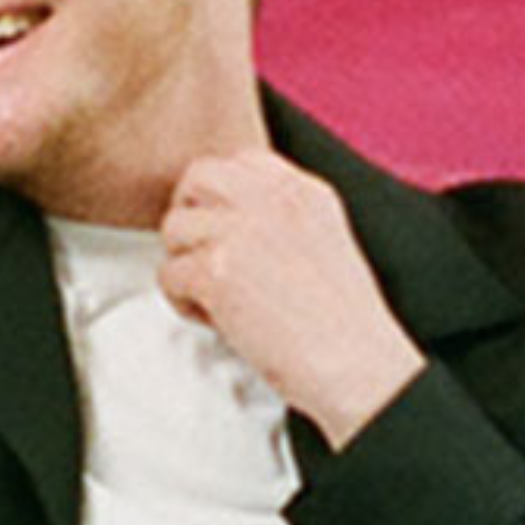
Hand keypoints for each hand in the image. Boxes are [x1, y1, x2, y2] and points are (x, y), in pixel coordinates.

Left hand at [158, 152, 425, 448]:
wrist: (356, 364)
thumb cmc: (345, 324)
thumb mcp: (326, 241)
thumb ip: (280, 217)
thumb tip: (230, 219)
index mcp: (303, 191)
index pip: (240, 160)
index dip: (220, 194)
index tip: (223, 226)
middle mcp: (270, 201)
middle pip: (198, 177)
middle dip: (190, 213)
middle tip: (202, 253)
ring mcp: (240, 232)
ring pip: (174, 227)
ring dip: (185, 263)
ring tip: (217, 297)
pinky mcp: (216, 271)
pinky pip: (168, 274)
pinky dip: (184, 303)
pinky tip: (219, 320)